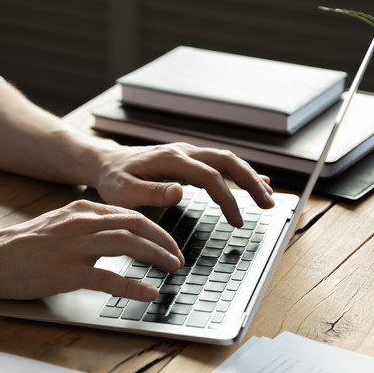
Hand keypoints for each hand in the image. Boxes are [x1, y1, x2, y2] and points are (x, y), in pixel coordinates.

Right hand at [0, 200, 184, 300]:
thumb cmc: (20, 246)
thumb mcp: (57, 225)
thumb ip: (85, 226)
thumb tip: (114, 235)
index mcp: (81, 211)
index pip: (129, 214)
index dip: (155, 228)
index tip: (168, 242)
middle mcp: (82, 223)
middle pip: (136, 225)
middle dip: (164, 240)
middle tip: (178, 257)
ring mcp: (75, 247)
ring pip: (129, 244)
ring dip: (156, 256)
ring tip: (172, 269)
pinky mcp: (67, 272)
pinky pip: (109, 278)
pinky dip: (133, 286)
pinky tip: (149, 293)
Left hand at [92, 142, 274, 225]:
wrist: (105, 163)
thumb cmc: (112, 180)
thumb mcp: (124, 192)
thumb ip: (151, 193)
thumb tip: (179, 192)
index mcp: (170, 159)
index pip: (209, 176)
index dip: (227, 198)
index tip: (238, 221)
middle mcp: (183, 151)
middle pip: (227, 161)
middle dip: (251, 182)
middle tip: (269, 205)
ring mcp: (187, 153)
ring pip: (227, 160)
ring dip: (249, 177)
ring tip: (268, 198)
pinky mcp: (188, 159)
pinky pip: (220, 163)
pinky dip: (240, 173)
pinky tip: (258, 182)